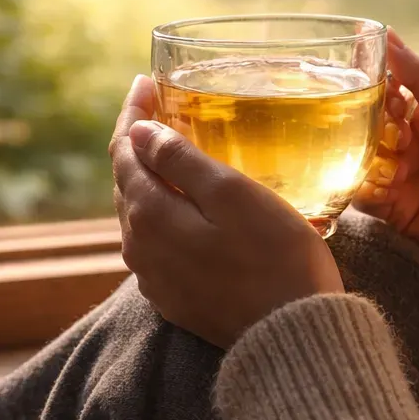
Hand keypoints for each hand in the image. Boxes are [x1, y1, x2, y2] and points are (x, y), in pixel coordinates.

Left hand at [110, 75, 343, 347]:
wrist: (293, 338)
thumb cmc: (276, 258)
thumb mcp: (233, 195)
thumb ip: (182, 160)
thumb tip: (141, 132)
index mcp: (148, 215)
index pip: (125, 151)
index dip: (134, 113)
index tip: (145, 82)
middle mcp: (139, 249)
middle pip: (127, 182)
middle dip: (138, 142)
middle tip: (157, 108)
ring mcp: (155, 278)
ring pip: (139, 214)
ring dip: (149, 178)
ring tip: (168, 150)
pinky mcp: (176, 299)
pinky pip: (156, 244)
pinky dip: (163, 213)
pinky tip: (184, 206)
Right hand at [354, 33, 418, 276]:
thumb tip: (389, 36)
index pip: (387, 90)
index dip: (376, 90)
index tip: (380, 98)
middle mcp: (414, 141)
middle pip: (368, 124)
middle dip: (369, 128)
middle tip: (396, 141)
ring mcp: (404, 176)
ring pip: (361, 158)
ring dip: (370, 160)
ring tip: (400, 171)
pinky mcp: (397, 211)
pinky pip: (365, 195)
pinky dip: (365, 191)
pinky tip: (383, 191)